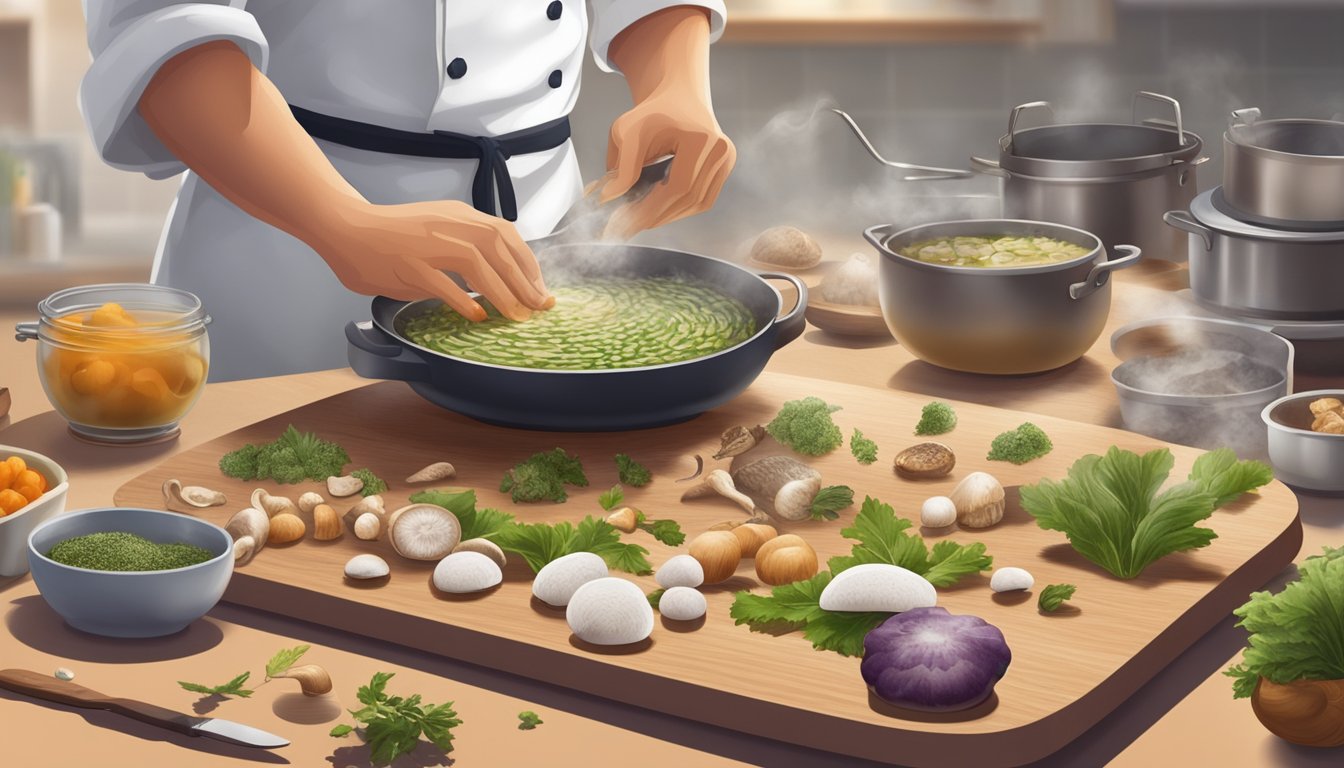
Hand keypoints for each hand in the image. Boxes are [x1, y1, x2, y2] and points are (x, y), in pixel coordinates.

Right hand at [309, 200, 552, 321]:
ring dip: (501, 291)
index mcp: (458, 214)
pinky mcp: (408, 264)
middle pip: (498, 247)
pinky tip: (477, 315)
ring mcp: (427, 244)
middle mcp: (447, 224)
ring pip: (476, 263)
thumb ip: (466, 248)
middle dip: (524, 280)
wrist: (346, 227)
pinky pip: (443, 283)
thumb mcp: (438, 230)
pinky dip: (464, 301)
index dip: (527, 262)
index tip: (539, 287)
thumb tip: (498, 279)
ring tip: (515, 314)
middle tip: (538, 306)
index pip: (505, 234)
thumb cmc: (392, 234)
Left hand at [600, 89, 735, 239]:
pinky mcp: (725, 166)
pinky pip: (704, 198)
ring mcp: (726, 159)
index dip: (651, 210)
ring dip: (668, 215)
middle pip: (688, 198)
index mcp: (700, 138)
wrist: (678, 94)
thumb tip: (609, 199)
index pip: (677, 186)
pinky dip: (681, 208)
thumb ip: (621, 168)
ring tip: (641, 218)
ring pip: (697, 203)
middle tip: (627, 225)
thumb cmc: (653, 110)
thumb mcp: (628, 132)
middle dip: (656, 216)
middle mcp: (720, 150)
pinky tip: (661, 208)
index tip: (625, 223)